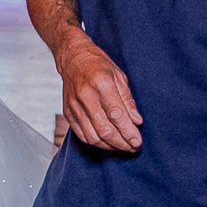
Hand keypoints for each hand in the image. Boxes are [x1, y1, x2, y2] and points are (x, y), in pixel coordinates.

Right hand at [54, 34, 142, 151]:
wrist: (73, 59)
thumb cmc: (99, 66)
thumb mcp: (119, 77)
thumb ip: (128, 100)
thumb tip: (136, 121)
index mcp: (101, 84)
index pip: (116, 115)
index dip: (128, 132)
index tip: (138, 142)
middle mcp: (85, 96)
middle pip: (104, 129)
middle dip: (121, 142)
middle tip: (133, 147)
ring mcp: (74, 106)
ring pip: (92, 135)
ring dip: (109, 145)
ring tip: (122, 147)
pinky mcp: (68, 112)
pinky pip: (81, 134)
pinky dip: (95, 142)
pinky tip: (107, 142)